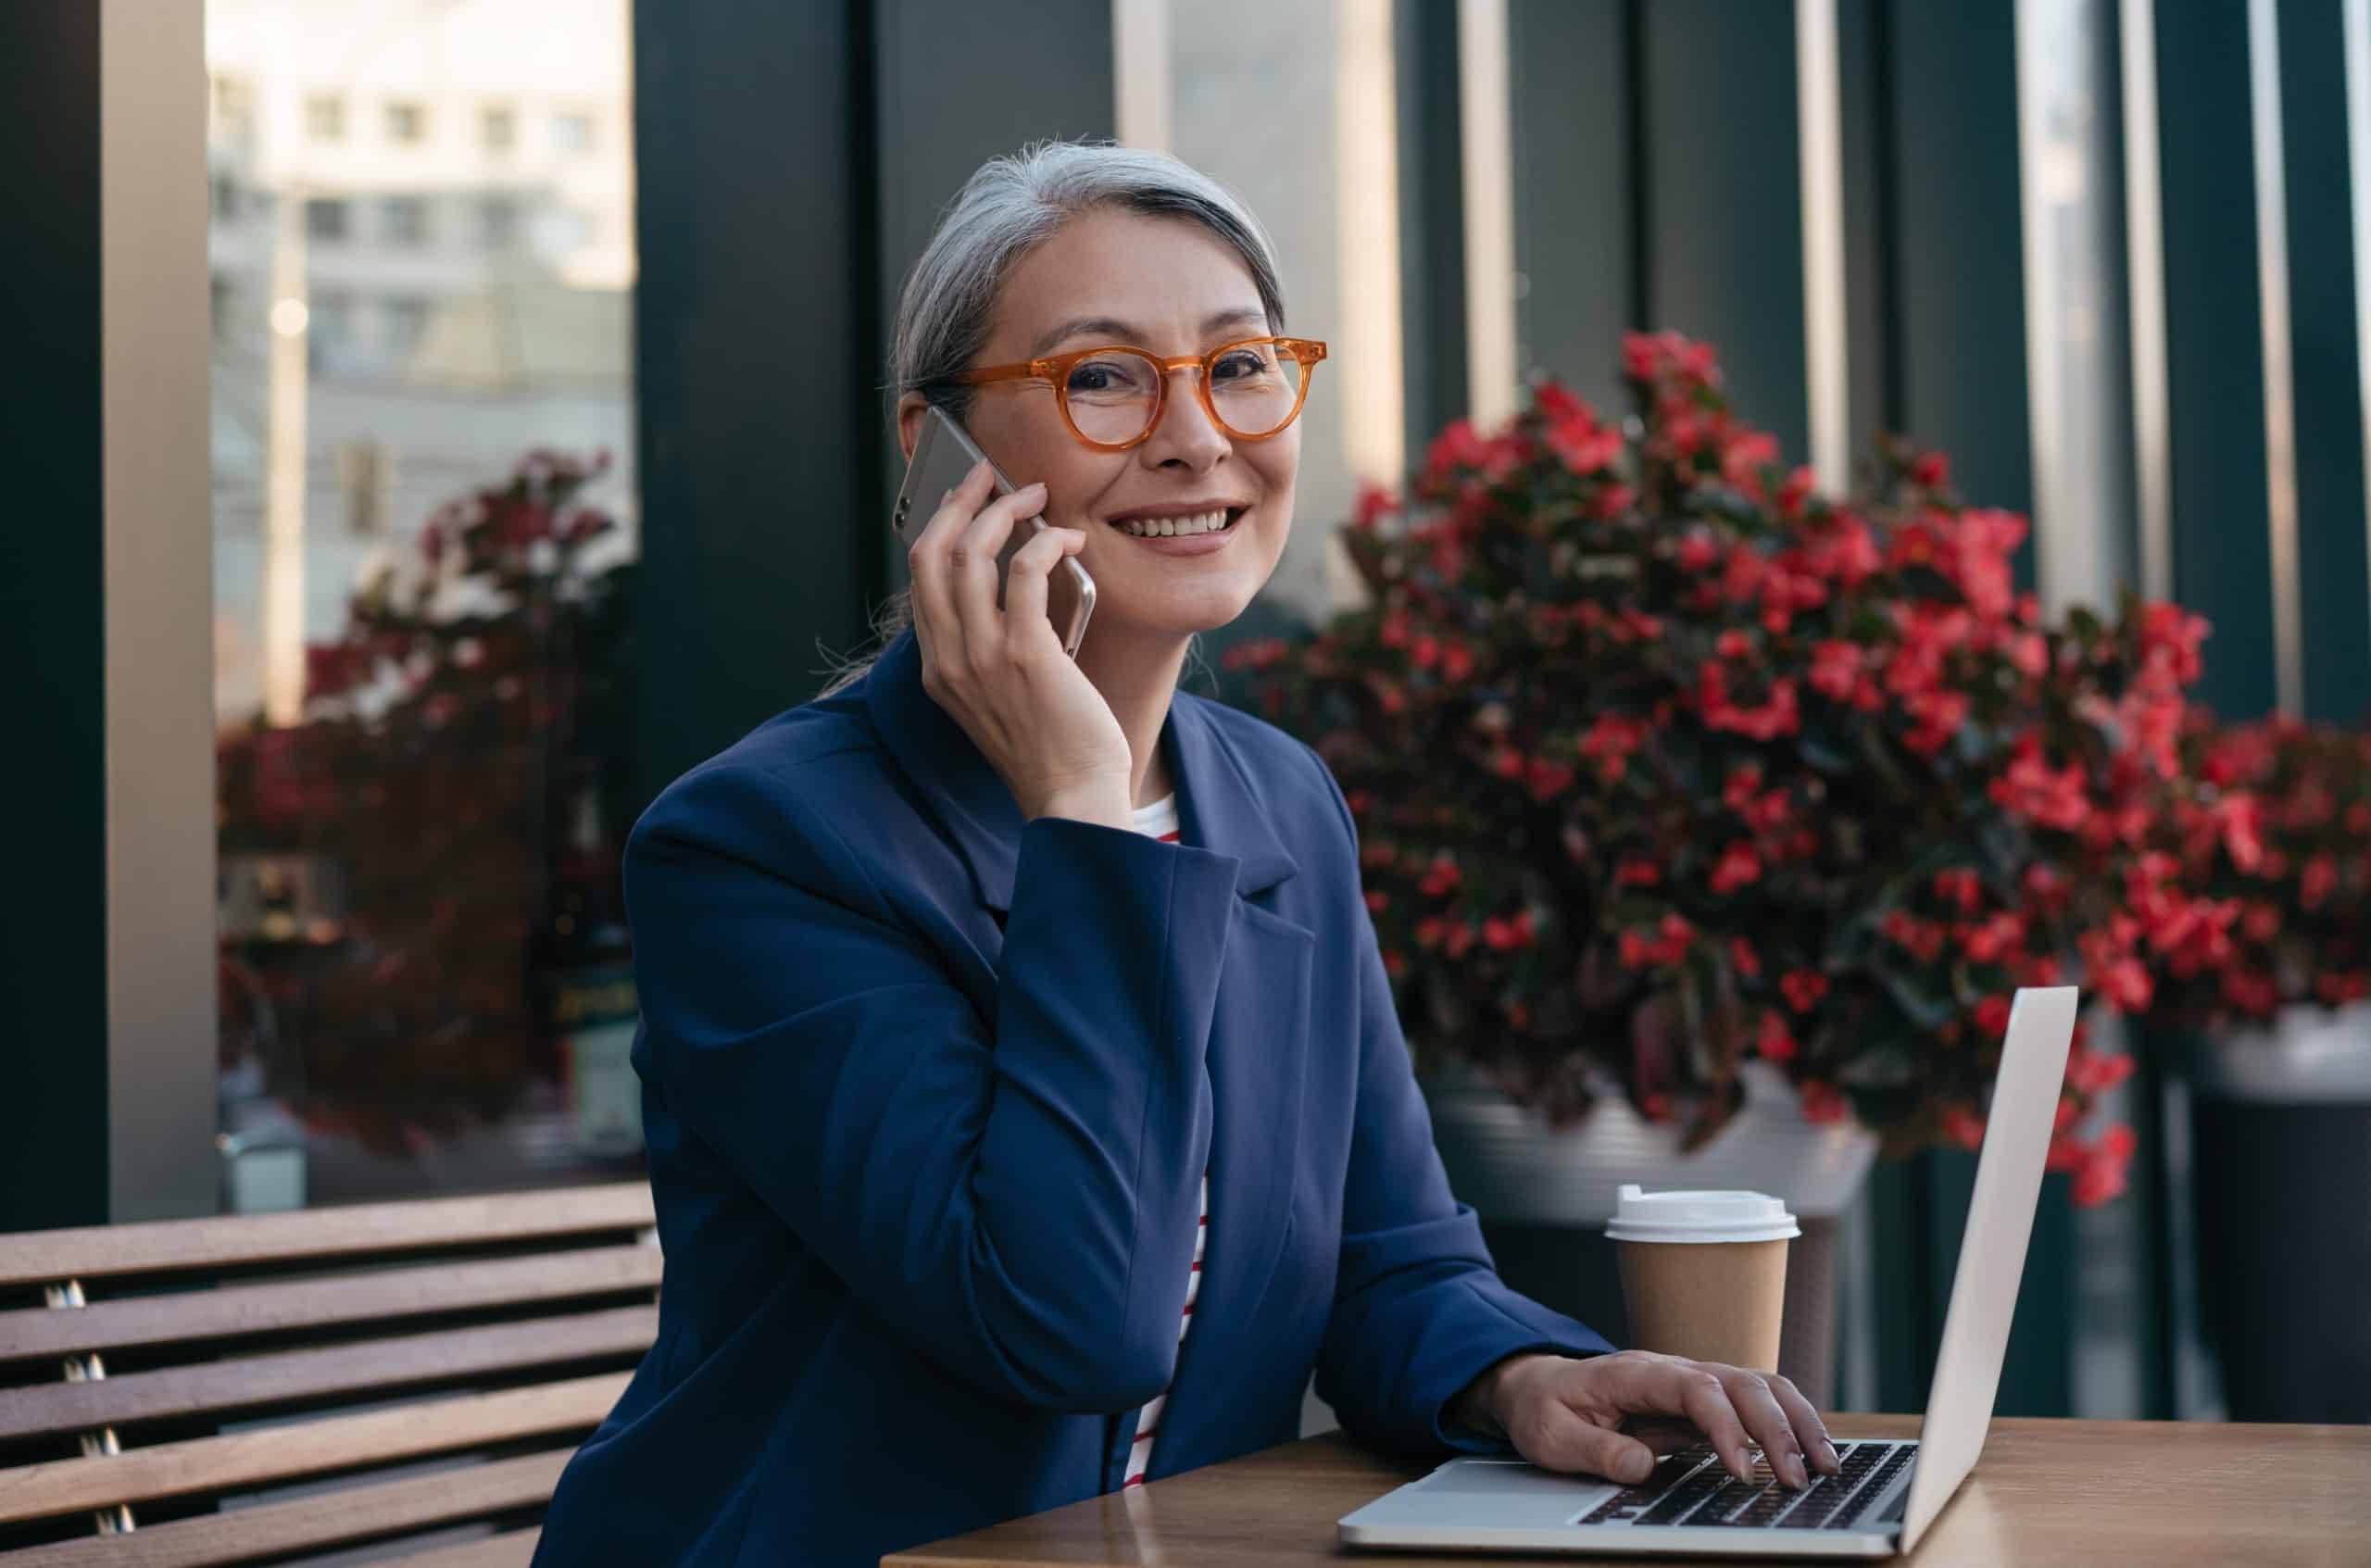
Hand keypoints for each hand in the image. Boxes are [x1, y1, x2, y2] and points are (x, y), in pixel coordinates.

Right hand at [906, 458, 1130, 825]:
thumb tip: (1016, 582)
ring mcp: (981, 656)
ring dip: (1005, 511)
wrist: (1073, 797)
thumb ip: (990, 648)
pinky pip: (1024, 571)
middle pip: (932, 553)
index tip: (969, 501)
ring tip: (1036, 498)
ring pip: (972, 553)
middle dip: (960, 502)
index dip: (943, 528)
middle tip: (992, 476)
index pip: (921, 579)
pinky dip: (1045, 543)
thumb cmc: (1051, 748)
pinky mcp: (1024, 653)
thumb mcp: (998, 697)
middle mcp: (948, 658)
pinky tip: (1067, 541)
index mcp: (936, 668)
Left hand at [1457, 1350, 1840, 1490]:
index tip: (1741, 1471)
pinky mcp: (1705, 1400)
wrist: (1540, 1387)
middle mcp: (1673, 1368)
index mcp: (1635, 1373)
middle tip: (1798, 1479)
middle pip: (1742, 1383)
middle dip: (1777, 1429)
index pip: (1696, 1388)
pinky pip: (1757, 1402)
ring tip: (1825, 1466)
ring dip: (1797, 1421)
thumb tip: (1641, 1467)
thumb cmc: (1546, 1409)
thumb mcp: (1551, 1435)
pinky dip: (1790, 1422)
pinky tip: (1810, 1451)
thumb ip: (1594, 1451)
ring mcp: (1693, 1380)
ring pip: (1761, 1386)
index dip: (1725, 1427)